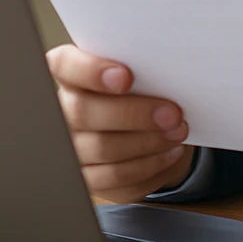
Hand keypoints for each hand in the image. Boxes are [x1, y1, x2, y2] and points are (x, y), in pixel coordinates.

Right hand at [46, 44, 194, 203]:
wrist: (152, 127)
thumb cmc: (145, 90)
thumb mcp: (144, 73)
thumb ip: (142, 68)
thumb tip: (164, 67)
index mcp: (73, 73)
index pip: (64, 65)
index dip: (90, 71)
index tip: (126, 77)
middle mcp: (64, 110)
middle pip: (83, 112)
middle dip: (133, 114)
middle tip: (172, 113)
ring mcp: (73, 147)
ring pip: (102, 148)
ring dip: (147, 141)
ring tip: (178, 131)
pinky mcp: (89, 177)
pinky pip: (115, 176)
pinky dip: (150, 164)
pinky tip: (172, 151)